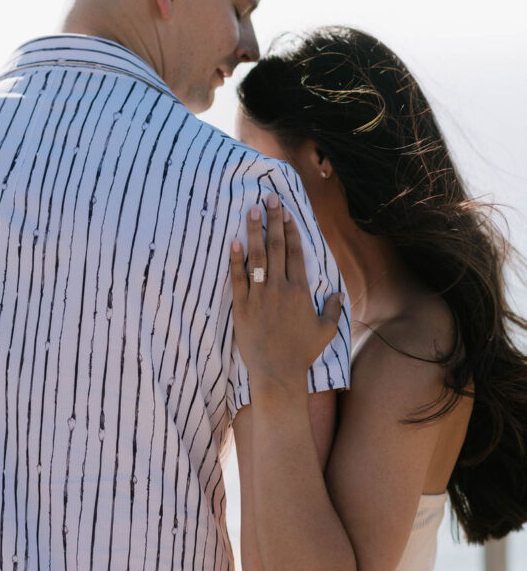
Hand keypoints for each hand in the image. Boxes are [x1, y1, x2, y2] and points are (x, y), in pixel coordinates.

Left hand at [230, 195, 343, 389]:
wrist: (277, 372)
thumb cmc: (302, 353)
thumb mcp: (325, 332)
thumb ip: (333, 310)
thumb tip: (338, 294)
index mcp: (300, 291)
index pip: (295, 253)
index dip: (291, 230)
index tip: (286, 212)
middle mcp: (280, 289)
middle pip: (276, 247)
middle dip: (273, 220)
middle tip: (268, 198)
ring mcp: (259, 297)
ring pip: (257, 257)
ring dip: (254, 232)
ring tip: (250, 210)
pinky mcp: (241, 307)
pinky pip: (238, 279)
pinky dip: (235, 259)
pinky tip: (233, 241)